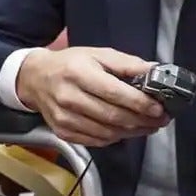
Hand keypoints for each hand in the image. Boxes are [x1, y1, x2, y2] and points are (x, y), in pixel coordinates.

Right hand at [15, 47, 168, 145]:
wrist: (34, 79)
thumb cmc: (69, 64)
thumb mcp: (97, 54)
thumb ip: (127, 64)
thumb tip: (155, 71)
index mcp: (78, 73)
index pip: (114, 93)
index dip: (139, 103)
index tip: (159, 108)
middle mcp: (69, 97)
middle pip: (113, 116)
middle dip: (142, 120)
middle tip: (161, 119)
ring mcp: (65, 118)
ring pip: (107, 132)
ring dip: (133, 131)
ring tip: (149, 126)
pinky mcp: (63, 132)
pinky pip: (97, 141)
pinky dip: (116, 137)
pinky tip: (128, 130)